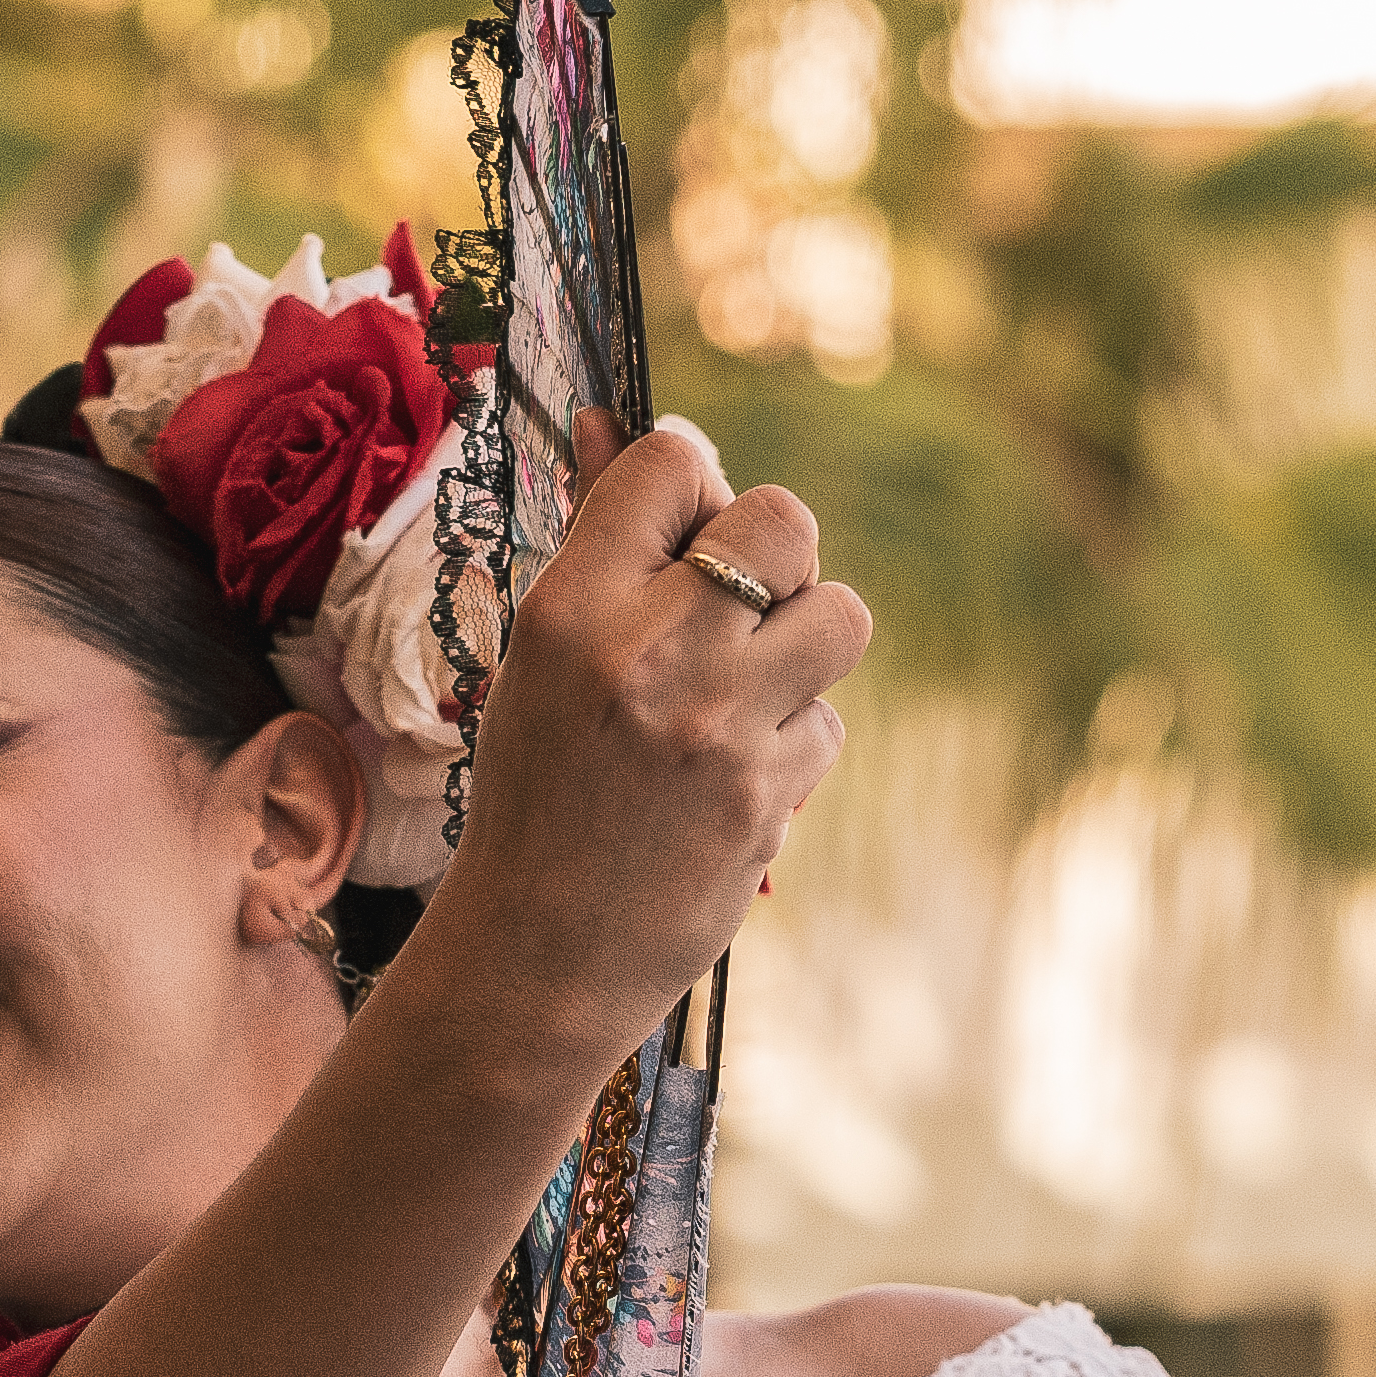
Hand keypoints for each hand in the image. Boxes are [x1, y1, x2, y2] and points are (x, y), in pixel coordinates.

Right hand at [429, 422, 864, 1072]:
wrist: (537, 954)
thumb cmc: (535, 791)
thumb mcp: (538, 659)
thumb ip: (595, 547)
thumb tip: (611, 422)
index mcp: (569, 611)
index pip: (672, 464)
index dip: (696, 485)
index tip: (684, 533)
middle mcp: (649, 655)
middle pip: (784, 519)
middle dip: (777, 550)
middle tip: (739, 603)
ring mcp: (719, 728)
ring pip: (840, 616)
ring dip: (808, 641)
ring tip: (748, 687)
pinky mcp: (771, 796)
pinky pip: (828, 722)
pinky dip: (793, 740)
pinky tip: (733, 775)